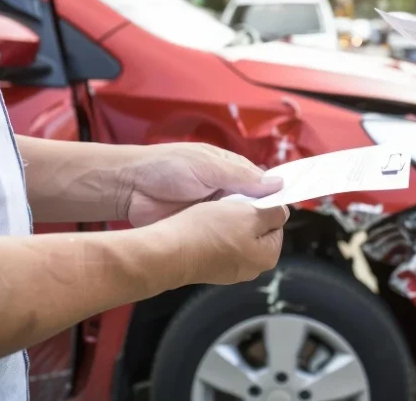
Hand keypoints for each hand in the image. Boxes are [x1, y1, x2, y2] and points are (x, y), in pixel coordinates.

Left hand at [115, 143, 281, 226]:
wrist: (130, 187)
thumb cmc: (168, 167)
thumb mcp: (209, 166)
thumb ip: (242, 176)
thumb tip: (278, 183)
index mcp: (231, 171)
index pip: (262, 184)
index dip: (274, 197)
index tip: (285, 210)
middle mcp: (226, 191)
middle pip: (253, 207)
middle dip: (260, 217)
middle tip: (269, 230)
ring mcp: (213, 212)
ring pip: (238, 224)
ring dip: (243, 231)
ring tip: (255, 241)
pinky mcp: (200, 228)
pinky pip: (220, 236)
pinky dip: (227, 241)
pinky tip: (236, 248)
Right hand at [148, 200, 289, 284]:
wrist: (169, 252)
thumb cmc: (211, 231)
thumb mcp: (250, 214)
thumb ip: (273, 212)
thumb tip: (283, 212)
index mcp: (267, 257)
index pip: (276, 222)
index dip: (263, 206)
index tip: (247, 199)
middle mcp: (252, 269)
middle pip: (257, 230)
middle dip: (246, 215)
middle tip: (229, 206)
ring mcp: (230, 271)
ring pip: (237, 235)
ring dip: (228, 222)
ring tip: (214, 214)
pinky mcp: (211, 268)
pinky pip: (220, 244)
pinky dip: (214, 233)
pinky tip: (202, 225)